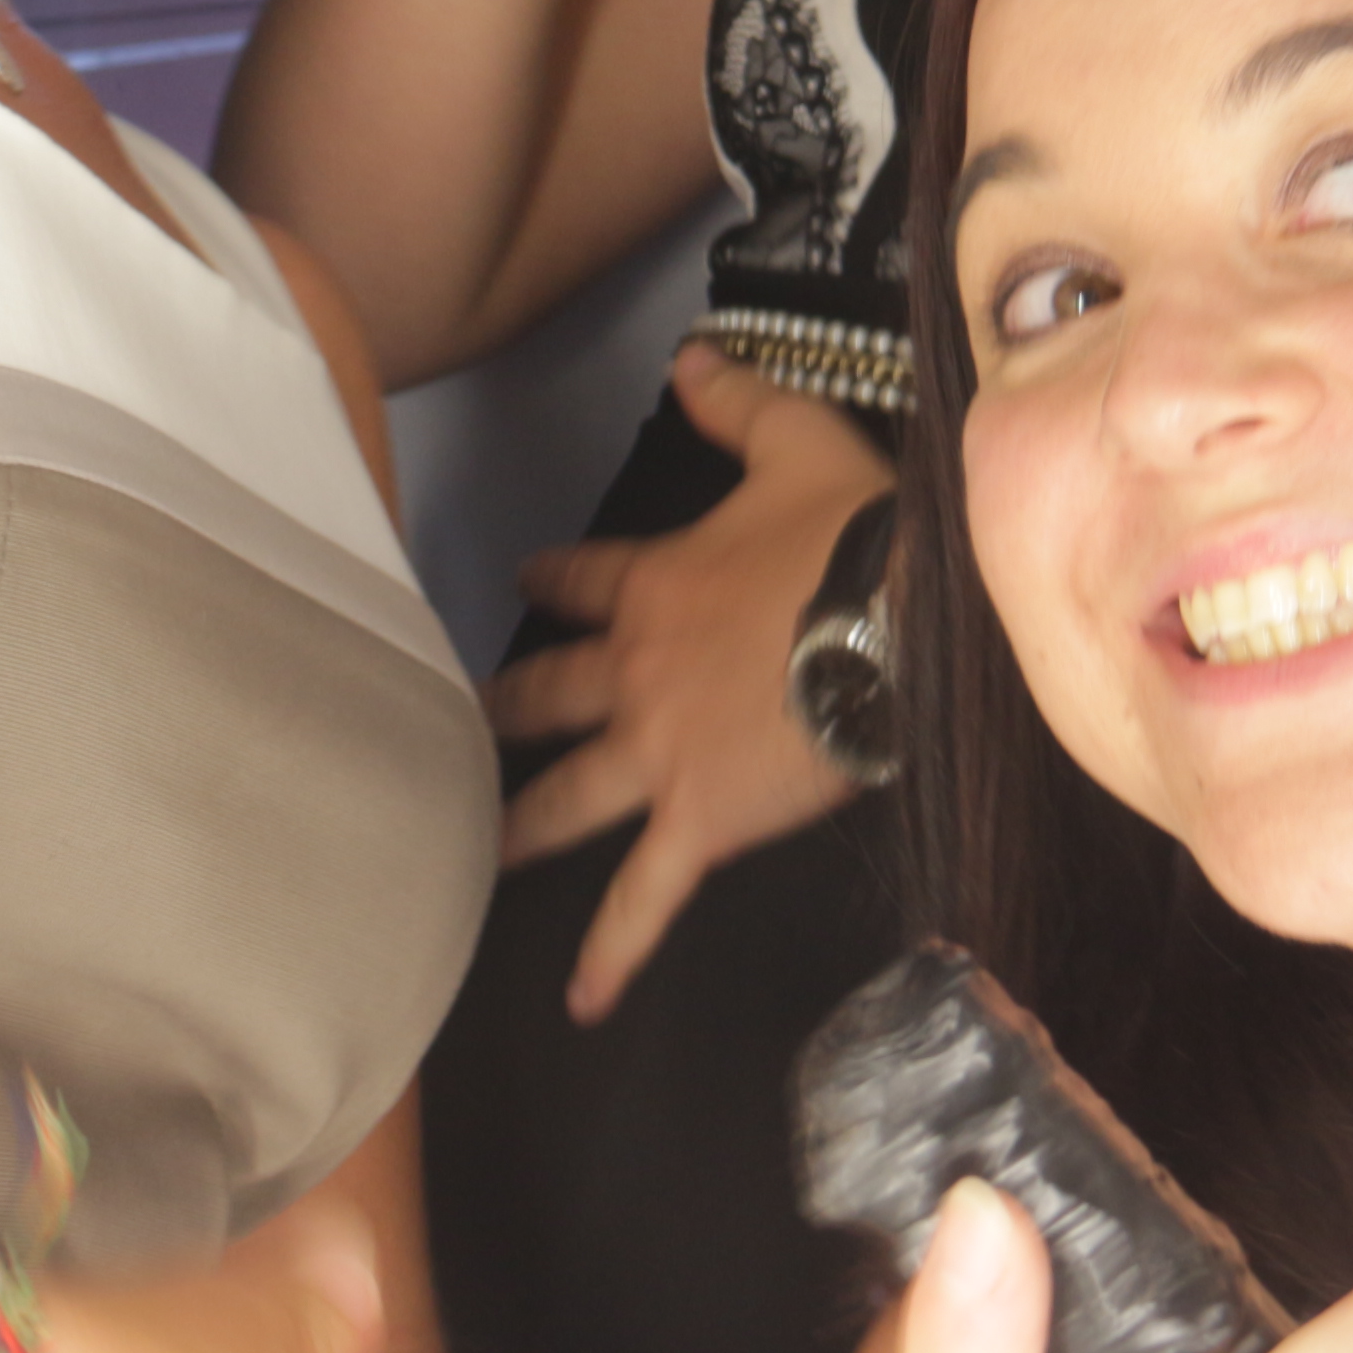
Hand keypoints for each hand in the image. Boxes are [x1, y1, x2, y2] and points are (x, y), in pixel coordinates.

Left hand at [486, 340, 883, 1020]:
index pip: (579, 581)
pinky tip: (581, 999)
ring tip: (467, 860)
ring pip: (564, 798)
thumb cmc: (855, 536)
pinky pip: (644, 898)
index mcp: (653, 584)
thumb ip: (733, 401)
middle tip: (455, 725)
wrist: (897, 624)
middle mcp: (631, 673)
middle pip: (547, 693)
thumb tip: (688, 353)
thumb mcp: (797, 443)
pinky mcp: (696, 824)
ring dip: (514, 828)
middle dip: (502, 710)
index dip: (548, 581)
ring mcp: (655, 756)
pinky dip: (611, 950)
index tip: (519, 582)